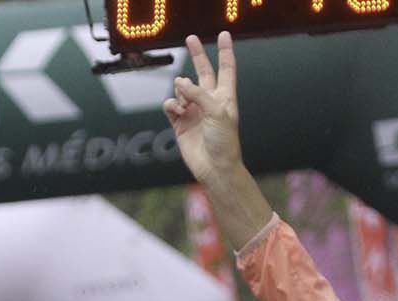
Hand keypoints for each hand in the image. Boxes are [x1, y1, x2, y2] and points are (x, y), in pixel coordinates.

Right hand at [164, 33, 242, 186]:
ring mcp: (194, 111)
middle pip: (203, 71)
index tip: (224, 35)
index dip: (225, 51)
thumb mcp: (217, 111)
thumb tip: (179, 82)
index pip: (226, 68)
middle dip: (197, 55)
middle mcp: (209, 101)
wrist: (214, 168)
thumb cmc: (224, 142)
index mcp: (224, 96)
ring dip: (181, 90)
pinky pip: (171, 105)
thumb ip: (199, 93)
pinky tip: (177, 111)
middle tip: (190, 39)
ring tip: (185, 104)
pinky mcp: (180, 124)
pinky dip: (171, 105)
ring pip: (182, 89)